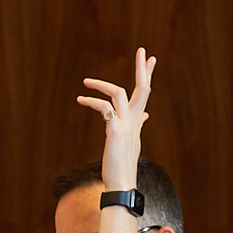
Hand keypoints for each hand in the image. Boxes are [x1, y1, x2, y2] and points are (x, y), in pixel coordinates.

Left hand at [77, 47, 155, 192]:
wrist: (121, 181)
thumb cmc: (122, 163)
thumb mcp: (131, 140)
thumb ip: (138, 124)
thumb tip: (145, 115)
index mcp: (137, 120)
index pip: (145, 92)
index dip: (148, 74)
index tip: (151, 59)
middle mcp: (135, 119)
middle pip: (143, 88)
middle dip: (142, 68)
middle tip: (142, 50)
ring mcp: (126, 124)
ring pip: (120, 93)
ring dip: (102, 84)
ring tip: (85, 82)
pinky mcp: (116, 130)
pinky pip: (104, 107)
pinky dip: (92, 101)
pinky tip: (81, 99)